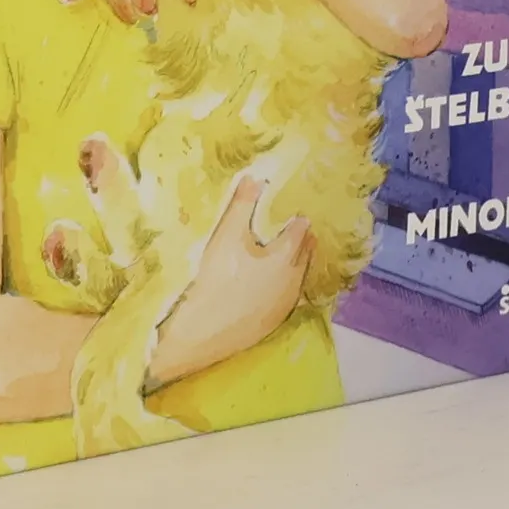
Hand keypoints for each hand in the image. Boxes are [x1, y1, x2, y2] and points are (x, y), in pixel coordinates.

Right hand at [149, 176, 313, 387]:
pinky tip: (276, 282)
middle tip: (302, 228)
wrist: (203, 331)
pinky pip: (289, 295)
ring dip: (298, 262)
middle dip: (303, 240)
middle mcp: (293, 280)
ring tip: (293, 252)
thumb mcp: (227, 235)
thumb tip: (255, 177)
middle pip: (305, 254)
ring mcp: (285, 304)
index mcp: (286, 256)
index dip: (297, 219)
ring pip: (299, 276)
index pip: (299, 231)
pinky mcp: (274, 321)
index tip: (297, 211)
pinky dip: (288, 283)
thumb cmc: (216, 278)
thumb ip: (243, 204)